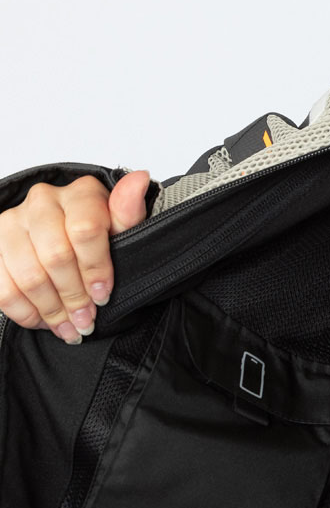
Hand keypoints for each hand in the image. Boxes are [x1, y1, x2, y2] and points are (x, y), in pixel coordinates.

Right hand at [0, 169, 149, 342]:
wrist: (70, 239)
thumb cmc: (103, 237)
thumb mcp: (125, 229)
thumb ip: (130, 212)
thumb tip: (138, 179)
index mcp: (81, 194)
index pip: (84, 230)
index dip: (95, 269)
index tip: (103, 295)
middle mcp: (43, 202)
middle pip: (55, 257)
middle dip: (74, 297)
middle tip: (87, 321)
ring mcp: (13, 222)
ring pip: (29, 275)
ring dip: (52, 310)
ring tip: (70, 328)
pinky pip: (3, 286)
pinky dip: (25, 312)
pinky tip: (44, 321)